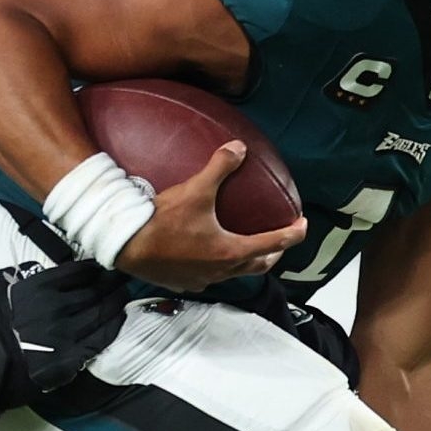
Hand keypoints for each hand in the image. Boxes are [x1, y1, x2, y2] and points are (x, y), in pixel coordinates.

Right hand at [0, 258, 128, 430]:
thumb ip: (28, 288)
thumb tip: (47, 278)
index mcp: (36, 291)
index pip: (76, 272)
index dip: (94, 269)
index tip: (104, 266)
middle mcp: (54, 309)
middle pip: (94, 291)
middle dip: (111, 285)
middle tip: (123, 279)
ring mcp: (64, 335)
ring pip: (101, 314)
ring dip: (116, 304)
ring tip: (123, 297)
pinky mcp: (68, 360)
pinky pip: (98, 342)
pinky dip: (111, 330)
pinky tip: (118, 322)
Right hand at [113, 143, 305, 292]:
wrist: (128, 246)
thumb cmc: (164, 222)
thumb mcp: (195, 189)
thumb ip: (220, 167)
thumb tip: (239, 148)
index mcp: (232, 251)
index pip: (274, 243)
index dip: (293, 233)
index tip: (303, 226)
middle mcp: (221, 271)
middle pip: (258, 266)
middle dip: (273, 253)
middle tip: (279, 242)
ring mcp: (202, 280)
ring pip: (234, 274)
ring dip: (244, 263)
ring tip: (244, 250)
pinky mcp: (184, 283)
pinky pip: (208, 278)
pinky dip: (216, 268)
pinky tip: (207, 258)